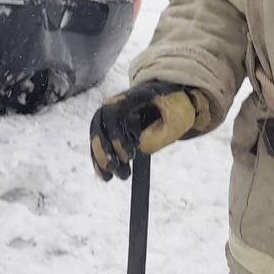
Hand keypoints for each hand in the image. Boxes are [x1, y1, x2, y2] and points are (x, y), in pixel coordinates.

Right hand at [89, 81, 212, 180]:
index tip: (129, 156)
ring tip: (112, 177)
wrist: (172, 96)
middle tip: (116, 169)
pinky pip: (101, 143)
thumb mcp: (175, 116)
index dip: (115, 135)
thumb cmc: (176, 105)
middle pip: (98, 126)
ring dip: (101, 158)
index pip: (111, 114)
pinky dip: (100, 159)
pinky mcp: (112, 128)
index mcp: (129, 97)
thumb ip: (159, 131)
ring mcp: (111, 116)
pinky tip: (106, 175)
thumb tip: (141, 146)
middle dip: (103, 150)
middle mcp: (114, 105)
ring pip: (97, 137)